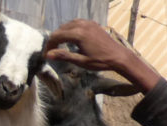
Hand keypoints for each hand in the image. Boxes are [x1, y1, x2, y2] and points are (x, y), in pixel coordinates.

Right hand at [44, 19, 159, 92]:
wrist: (119, 57)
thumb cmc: (100, 61)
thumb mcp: (81, 61)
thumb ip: (64, 56)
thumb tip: (48, 55)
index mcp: (78, 34)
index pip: (56, 36)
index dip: (49, 45)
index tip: (47, 54)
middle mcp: (82, 25)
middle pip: (60, 29)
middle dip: (54, 39)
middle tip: (52, 51)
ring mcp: (88, 23)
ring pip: (68, 25)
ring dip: (62, 34)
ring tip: (60, 45)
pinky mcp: (92, 24)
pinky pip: (76, 23)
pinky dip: (70, 29)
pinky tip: (71, 38)